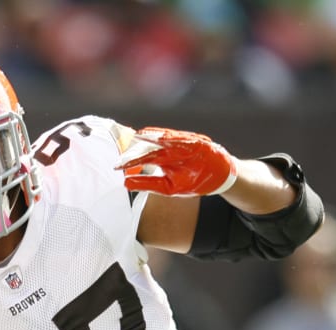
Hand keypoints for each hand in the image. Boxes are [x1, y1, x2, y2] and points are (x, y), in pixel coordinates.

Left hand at [116, 127, 237, 196]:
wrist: (219, 176)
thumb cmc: (192, 180)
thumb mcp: (168, 187)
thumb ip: (148, 183)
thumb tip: (125, 183)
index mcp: (162, 159)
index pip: (143, 157)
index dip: (130, 160)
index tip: (116, 166)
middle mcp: (170, 149)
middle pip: (151, 146)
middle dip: (138, 148)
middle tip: (124, 150)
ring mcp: (184, 144)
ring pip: (165, 139)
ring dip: (153, 137)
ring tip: (139, 136)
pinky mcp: (197, 142)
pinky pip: (183, 139)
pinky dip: (172, 138)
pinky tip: (162, 137)